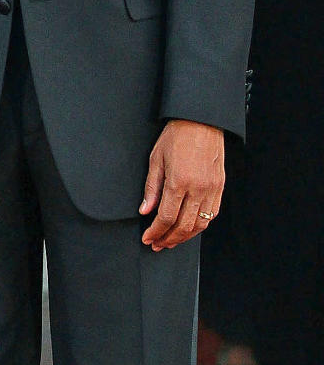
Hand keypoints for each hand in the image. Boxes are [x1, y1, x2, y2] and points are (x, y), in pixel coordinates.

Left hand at [140, 120, 223, 250]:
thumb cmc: (177, 136)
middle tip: (157, 244)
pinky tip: (189, 228)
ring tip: (171, 240)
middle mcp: (198, 189)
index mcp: (179, 182)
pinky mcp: (220, 187)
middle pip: (183, 226)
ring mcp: (212, 189)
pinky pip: (212, 214)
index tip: (147, 238)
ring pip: (199, 224)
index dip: (155, 232)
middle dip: (168, 239)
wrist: (201, 121)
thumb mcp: (156, 159)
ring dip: (184, 237)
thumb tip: (145, 210)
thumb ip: (151, 188)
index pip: (165, 217)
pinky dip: (200, 225)